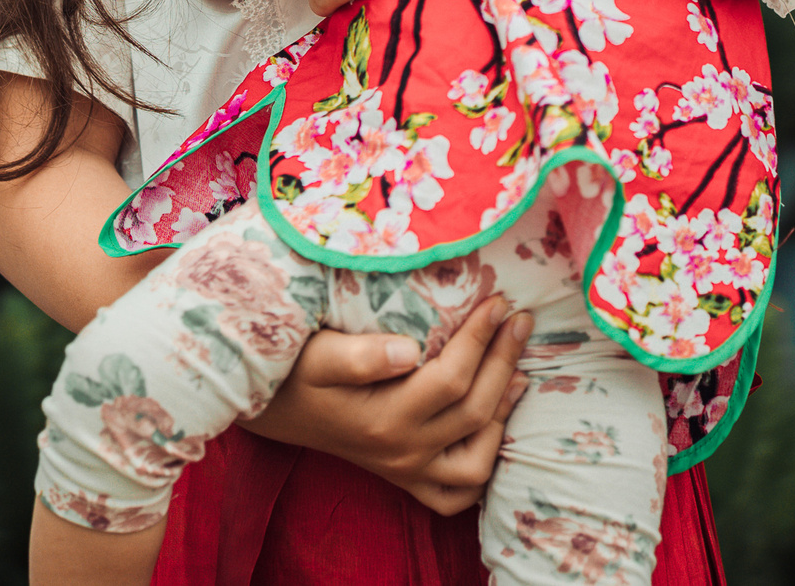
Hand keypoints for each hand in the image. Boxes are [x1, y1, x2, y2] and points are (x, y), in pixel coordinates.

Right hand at [240, 300, 533, 513]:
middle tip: (520, 320)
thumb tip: (411, 350)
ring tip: (519, 369)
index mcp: (383, 419)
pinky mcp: (406, 478)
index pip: (452, 378)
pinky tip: (495, 423)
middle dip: (504, 360)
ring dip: (505, 413)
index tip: (499, 301)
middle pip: (475, 411)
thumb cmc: (295, 372)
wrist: (273, 408)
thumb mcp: (317, 355)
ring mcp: (406, 471)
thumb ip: (359, 354)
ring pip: (477, 461)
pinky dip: (483, 464)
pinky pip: (456, 493)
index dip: (481, 338)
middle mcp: (401, 453)